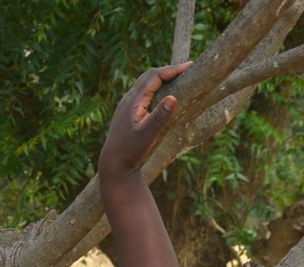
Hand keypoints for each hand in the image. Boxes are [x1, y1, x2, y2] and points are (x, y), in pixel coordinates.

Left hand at [98, 62, 191, 177]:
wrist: (113, 163)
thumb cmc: (130, 150)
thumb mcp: (148, 134)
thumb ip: (160, 116)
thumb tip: (173, 97)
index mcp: (133, 101)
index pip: (153, 76)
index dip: (172, 70)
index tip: (190, 66)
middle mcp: (128, 99)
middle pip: (148, 76)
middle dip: (168, 70)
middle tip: (188, 68)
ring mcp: (126, 105)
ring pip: (144, 83)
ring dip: (161, 77)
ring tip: (179, 76)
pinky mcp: (127, 111)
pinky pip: (143, 91)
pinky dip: (156, 86)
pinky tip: (164, 92)